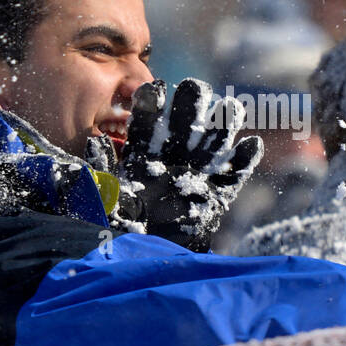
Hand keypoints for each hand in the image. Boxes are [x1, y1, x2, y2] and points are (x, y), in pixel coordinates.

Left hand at [115, 78, 262, 251]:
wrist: (146, 256)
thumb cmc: (120, 226)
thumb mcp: (102, 196)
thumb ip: (101, 170)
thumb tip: (94, 142)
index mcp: (145, 150)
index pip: (150, 117)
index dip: (153, 100)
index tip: (154, 89)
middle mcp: (174, 154)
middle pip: (186, 118)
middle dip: (192, 101)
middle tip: (195, 88)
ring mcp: (199, 171)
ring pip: (216, 138)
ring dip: (225, 121)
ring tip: (230, 108)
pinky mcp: (219, 193)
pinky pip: (236, 173)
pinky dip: (246, 158)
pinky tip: (251, 144)